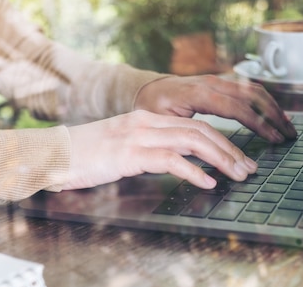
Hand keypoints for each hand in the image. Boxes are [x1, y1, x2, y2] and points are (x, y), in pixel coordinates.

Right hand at [63, 110, 256, 189]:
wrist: (53, 154)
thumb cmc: (85, 155)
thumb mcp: (121, 146)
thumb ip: (149, 149)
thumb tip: (179, 162)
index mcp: (146, 119)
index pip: (194, 124)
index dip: (222, 139)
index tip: (238, 156)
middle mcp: (146, 122)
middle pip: (200, 130)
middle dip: (230, 149)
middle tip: (249, 168)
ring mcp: (138, 136)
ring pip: (192, 141)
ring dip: (221, 158)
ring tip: (238, 175)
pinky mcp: (129, 154)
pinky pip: (170, 160)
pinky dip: (194, 172)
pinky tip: (207, 182)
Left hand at [134, 74, 296, 141]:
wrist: (147, 88)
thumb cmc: (151, 108)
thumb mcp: (161, 123)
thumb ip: (182, 135)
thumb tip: (202, 156)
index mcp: (199, 92)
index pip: (237, 108)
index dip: (259, 124)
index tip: (275, 139)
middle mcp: (212, 83)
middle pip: (253, 96)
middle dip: (275, 116)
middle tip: (290, 136)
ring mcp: (218, 81)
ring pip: (254, 90)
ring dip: (274, 108)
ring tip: (288, 128)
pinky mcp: (221, 84)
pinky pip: (249, 90)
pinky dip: (266, 102)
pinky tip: (275, 116)